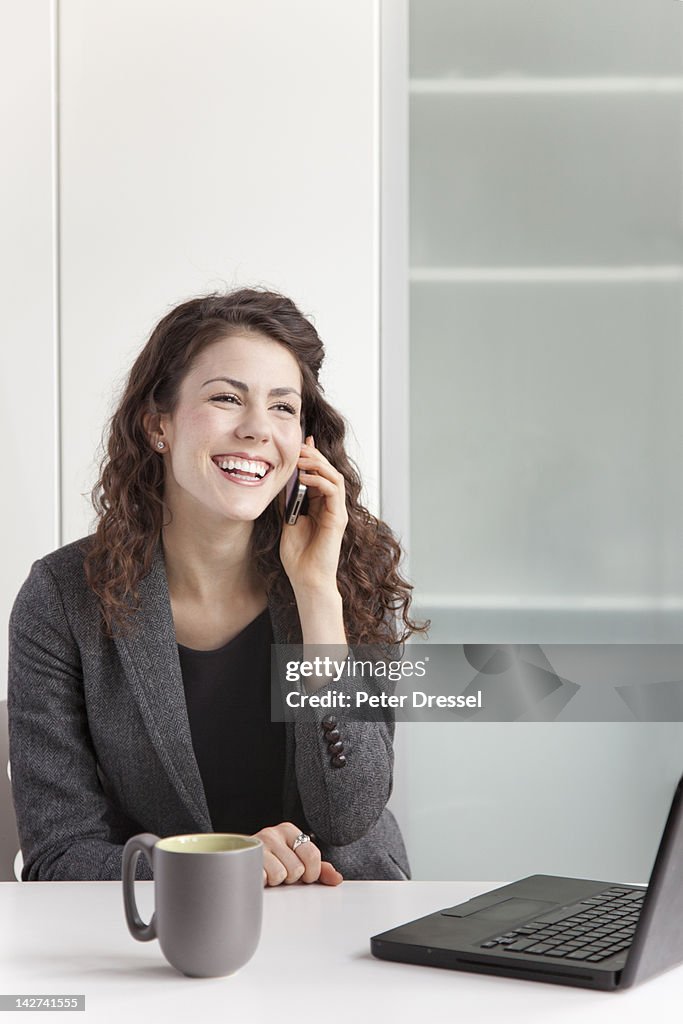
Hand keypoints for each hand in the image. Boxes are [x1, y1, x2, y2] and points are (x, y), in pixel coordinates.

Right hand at [252, 822, 342, 886]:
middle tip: (281, 871)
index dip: (311, 872)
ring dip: (276, 881)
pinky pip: (263, 879)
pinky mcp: (244, 861)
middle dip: (291, 877)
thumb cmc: (271, 861)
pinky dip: (263, 882)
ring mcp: (257, 846)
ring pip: (280, 875)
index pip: (312, 855)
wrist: (236, 857)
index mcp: (288, 830)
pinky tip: (260, 876)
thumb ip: (319, 868)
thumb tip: (336, 878)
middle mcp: (272, 833)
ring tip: (269, 874)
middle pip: (297, 869)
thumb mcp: (297, 860)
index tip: (304, 875)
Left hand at [279, 436, 347, 592]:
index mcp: (319, 504)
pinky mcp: (338, 518)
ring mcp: (336, 510)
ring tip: (300, 459)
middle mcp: (330, 505)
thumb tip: (280, 478)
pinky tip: (303, 478)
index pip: (318, 473)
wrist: (306, 577)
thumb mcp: (286, 519)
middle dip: (313, 455)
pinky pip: (333, 491)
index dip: (311, 456)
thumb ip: (287, 500)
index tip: (300, 441)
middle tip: (298, 446)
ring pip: (334, 476)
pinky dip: (319, 480)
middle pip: (328, 470)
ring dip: (317, 464)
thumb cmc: (297, 555)